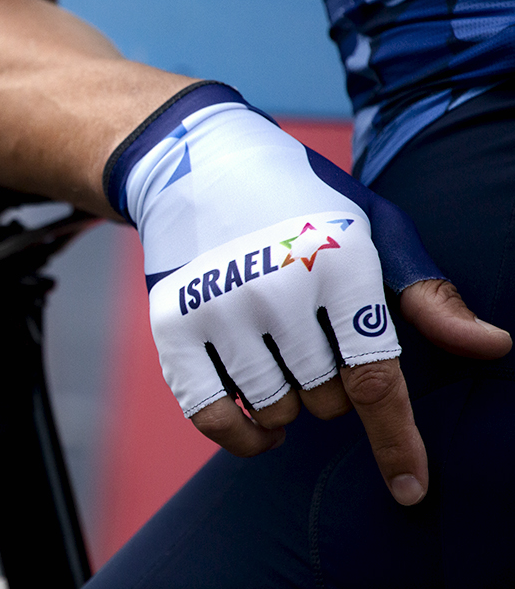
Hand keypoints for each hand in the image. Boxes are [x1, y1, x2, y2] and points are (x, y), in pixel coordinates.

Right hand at [104, 82, 511, 504]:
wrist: (203, 165)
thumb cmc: (302, 204)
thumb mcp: (374, 229)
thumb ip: (425, 296)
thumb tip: (494, 346)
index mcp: (340, 261)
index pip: (377, 378)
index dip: (397, 443)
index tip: (410, 490)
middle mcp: (276, 286)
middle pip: (326, 402)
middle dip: (334, 386)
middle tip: (314, 337)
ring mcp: (218, 306)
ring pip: (274, 411)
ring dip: (290, 404)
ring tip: (281, 355)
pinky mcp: (172, 323)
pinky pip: (212, 417)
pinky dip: (241, 437)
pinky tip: (257, 428)